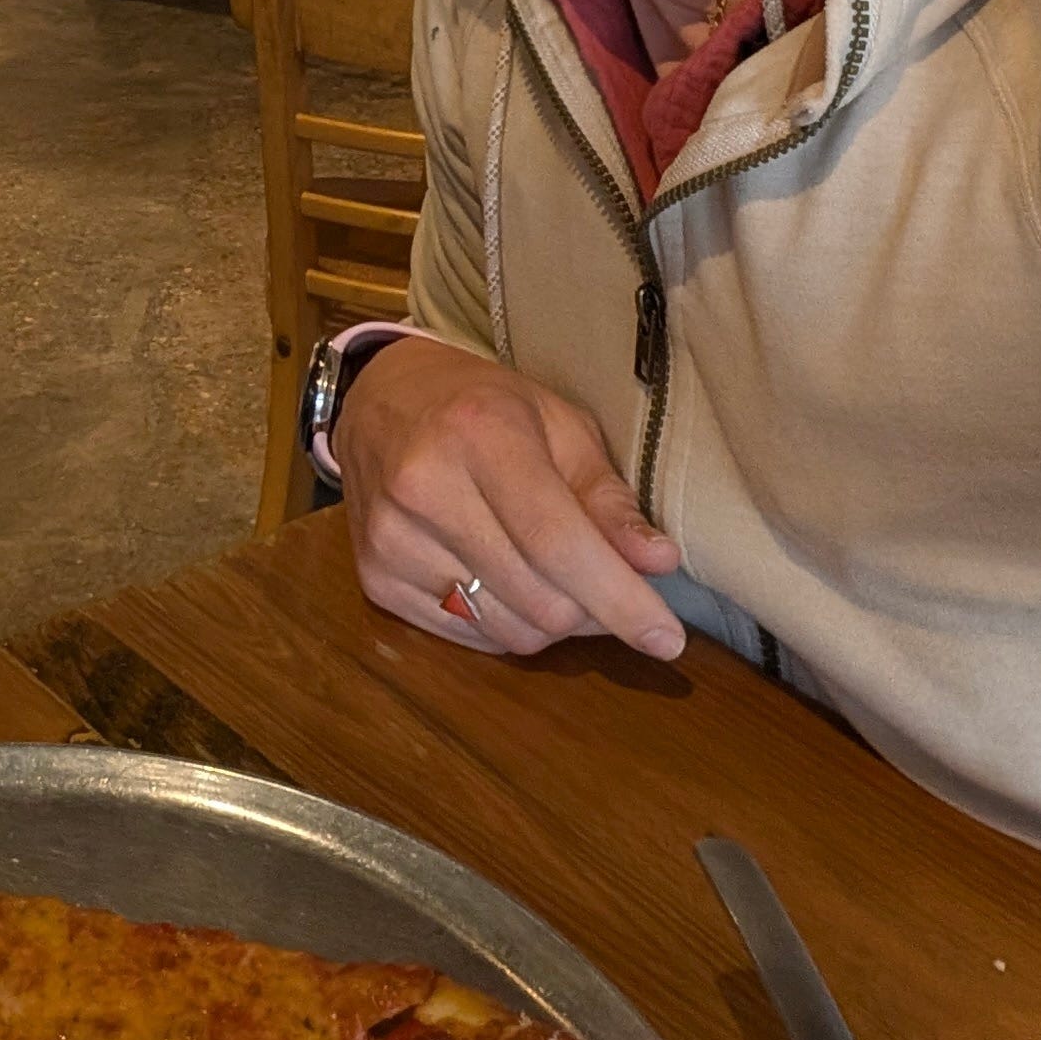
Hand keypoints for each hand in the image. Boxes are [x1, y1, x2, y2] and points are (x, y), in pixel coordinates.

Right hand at [333, 336, 686, 660]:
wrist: (380, 400)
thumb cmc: (484, 407)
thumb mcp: (559, 425)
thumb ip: (607, 497)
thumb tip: (658, 562)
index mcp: (479, 434)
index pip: (557, 542)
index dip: (619, 598)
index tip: (667, 639)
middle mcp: (424, 489)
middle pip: (539, 600)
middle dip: (593, 611)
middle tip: (609, 587)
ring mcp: (390, 539)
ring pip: (508, 631)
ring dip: (552, 622)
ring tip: (556, 579)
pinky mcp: (374, 577)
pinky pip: (469, 637)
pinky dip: (506, 624)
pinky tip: (508, 582)